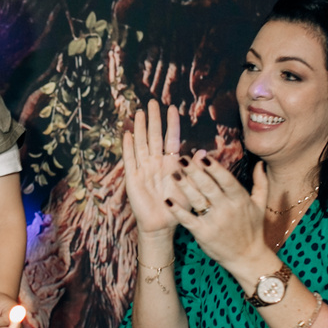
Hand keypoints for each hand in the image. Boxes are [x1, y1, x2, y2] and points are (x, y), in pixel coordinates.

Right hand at [122, 101, 183, 239]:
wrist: (161, 224)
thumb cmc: (177, 206)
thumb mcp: (190, 186)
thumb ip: (194, 169)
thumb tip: (201, 152)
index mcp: (170, 163)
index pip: (171, 139)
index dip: (171, 124)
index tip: (172, 108)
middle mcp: (156, 163)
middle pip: (153, 137)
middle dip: (153, 120)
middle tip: (151, 102)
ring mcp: (143, 169)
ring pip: (141, 144)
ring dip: (139, 129)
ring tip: (138, 113)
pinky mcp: (133, 178)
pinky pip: (130, 160)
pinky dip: (128, 147)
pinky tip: (126, 134)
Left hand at [167, 153, 270, 272]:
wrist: (247, 257)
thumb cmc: (253, 229)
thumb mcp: (261, 205)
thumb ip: (261, 183)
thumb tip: (259, 163)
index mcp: (240, 199)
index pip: (226, 179)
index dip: (214, 168)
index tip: (203, 156)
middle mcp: (227, 209)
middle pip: (208, 186)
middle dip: (194, 171)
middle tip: (181, 158)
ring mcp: (214, 222)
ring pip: (196, 200)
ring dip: (184, 186)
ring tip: (173, 173)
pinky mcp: (203, 234)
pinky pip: (187, 219)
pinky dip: (177, 210)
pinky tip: (167, 200)